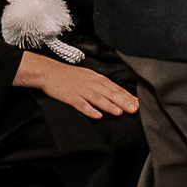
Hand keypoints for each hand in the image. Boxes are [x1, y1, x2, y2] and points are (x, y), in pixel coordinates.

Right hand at [14, 51, 138, 118]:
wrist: (49, 71)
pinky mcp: (70, 97)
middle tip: (134, 109)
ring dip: (110, 106)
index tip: (137, 103)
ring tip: (120, 112)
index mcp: (97, 78)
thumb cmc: (69, 75)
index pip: (115, 88)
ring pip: (98, 99)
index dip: (127, 96)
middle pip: (110, 93)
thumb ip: (100, 84)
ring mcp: (81, 90)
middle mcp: (91, 83)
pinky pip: (81, 104)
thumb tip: (114, 92)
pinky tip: (97, 116)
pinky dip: (89, 110)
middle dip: (123, 102)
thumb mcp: (88, 76)